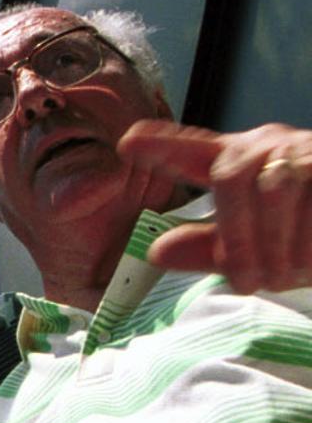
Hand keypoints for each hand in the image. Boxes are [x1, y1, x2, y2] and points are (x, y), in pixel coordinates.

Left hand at [118, 120, 311, 293]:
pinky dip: (306, 240)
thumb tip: (156, 253)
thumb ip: (209, 249)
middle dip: (234, 235)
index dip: (163, 145)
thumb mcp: (256, 249)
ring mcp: (305, 152)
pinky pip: (311, 200)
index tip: (129, 142)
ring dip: (274, 243)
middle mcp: (269, 147)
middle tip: (246, 281)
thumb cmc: (304, 236)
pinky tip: (308, 261)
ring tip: (282, 276)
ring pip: (274, 188)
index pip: (194, 150)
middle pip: (231, 175)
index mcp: (239, 163)